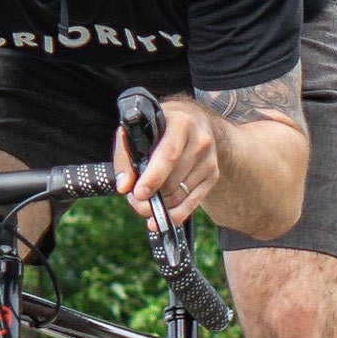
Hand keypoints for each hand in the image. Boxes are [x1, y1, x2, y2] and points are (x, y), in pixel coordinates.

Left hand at [112, 96, 218, 222]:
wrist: (194, 119)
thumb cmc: (159, 127)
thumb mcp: (137, 131)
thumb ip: (125, 157)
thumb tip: (124, 186)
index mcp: (181, 124)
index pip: (168, 155)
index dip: (153, 177)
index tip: (139, 193)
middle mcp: (199, 141)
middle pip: (173, 181)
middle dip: (151, 196)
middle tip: (134, 198)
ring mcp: (208, 160)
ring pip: (179, 195)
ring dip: (160, 204)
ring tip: (145, 198)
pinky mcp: (212, 175)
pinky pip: (192, 203)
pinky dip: (174, 213)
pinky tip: (160, 218)